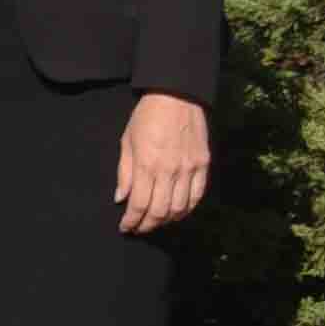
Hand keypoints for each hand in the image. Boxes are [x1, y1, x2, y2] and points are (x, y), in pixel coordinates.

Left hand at [117, 90, 210, 234]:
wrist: (177, 97)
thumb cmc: (146, 117)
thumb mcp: (127, 142)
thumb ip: (124, 173)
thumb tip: (121, 199)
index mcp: (146, 165)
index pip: (139, 204)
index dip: (131, 221)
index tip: (125, 227)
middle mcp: (170, 170)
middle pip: (160, 211)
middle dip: (148, 225)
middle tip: (139, 228)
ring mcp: (190, 168)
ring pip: (181, 207)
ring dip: (166, 220)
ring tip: (155, 222)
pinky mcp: (204, 165)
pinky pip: (197, 195)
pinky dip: (187, 209)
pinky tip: (177, 212)